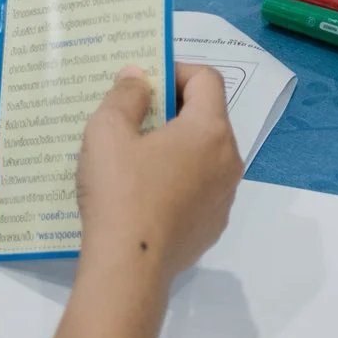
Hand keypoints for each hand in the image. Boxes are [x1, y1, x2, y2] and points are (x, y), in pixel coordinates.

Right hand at [76, 64, 241, 283]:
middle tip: (135, 117)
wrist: (129, 266)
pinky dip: (179, 180)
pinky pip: (200, 189)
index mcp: (211, 130)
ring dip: (177, 147)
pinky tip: (146, 195)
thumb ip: (126, 95)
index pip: (207, 79)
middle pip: (208, 118)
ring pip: (205, 155)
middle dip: (174, 110)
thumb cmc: (120, 191)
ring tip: (136, 156)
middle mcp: (230, 159)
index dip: (177, 70)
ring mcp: (225, 195)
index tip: (146, 81)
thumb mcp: (108, 132)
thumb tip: (139, 77)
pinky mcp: (214, 225)